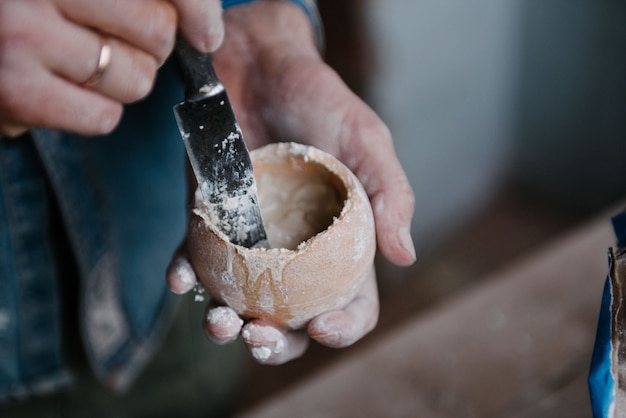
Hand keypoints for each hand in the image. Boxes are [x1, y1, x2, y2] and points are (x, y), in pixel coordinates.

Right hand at [0, 0, 223, 136]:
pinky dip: (97, 111)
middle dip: (150, 47)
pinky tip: (67, 90)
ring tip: (82, 65)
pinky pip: (104, 116)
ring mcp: (23, 36)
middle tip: (116, 41)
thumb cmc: (27, 12)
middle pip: (158, 33)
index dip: (196, 10)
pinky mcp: (16, 91)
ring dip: (124, 80)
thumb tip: (208, 31)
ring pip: (136, 79)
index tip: (204, 32)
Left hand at [167, 0, 414, 363]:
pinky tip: (181, 279)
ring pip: (239, 303)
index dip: (344, 326)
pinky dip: (185, 277)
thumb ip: (390, 195)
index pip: (350, 301)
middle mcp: (294, 252)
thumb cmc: (322, 102)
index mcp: (339, 243)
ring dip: (225, 327)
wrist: (261, 67)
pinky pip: (195, 261)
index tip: (325, 328)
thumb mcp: (367, 142)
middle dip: (276, 344)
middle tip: (259, 339)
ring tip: (220, 323)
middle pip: (291, 319)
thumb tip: (404, 256)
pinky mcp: (209, 221)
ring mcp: (250, 242)